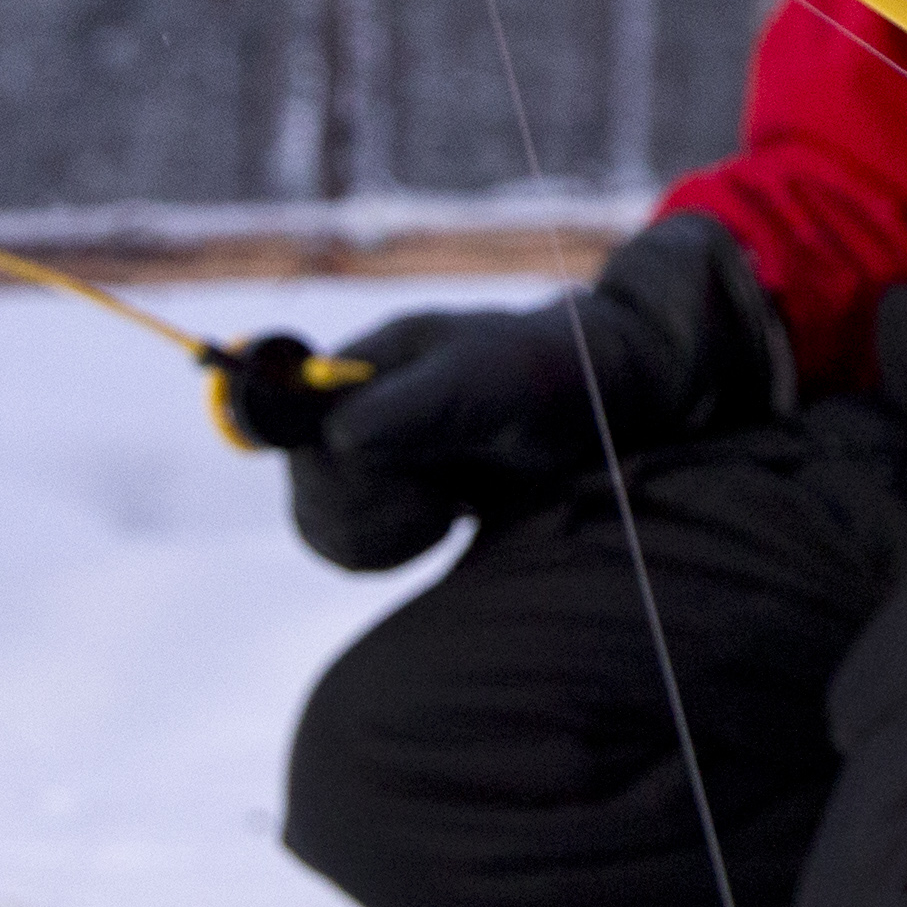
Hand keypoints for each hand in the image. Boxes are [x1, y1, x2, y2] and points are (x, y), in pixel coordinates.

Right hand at [277, 214, 786, 570]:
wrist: (618, 408)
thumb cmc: (564, 377)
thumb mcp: (503, 382)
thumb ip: (428, 403)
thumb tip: (342, 435)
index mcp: (372, 360)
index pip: (288, 419)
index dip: (329, 469)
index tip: (404, 489)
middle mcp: (360, 401)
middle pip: (306, 478)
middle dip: (369, 509)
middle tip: (443, 503)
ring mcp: (373, 448)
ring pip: (322, 517)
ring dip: (380, 532)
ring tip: (449, 509)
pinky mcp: (393, 493)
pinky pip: (350, 541)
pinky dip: (388, 547)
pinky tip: (443, 524)